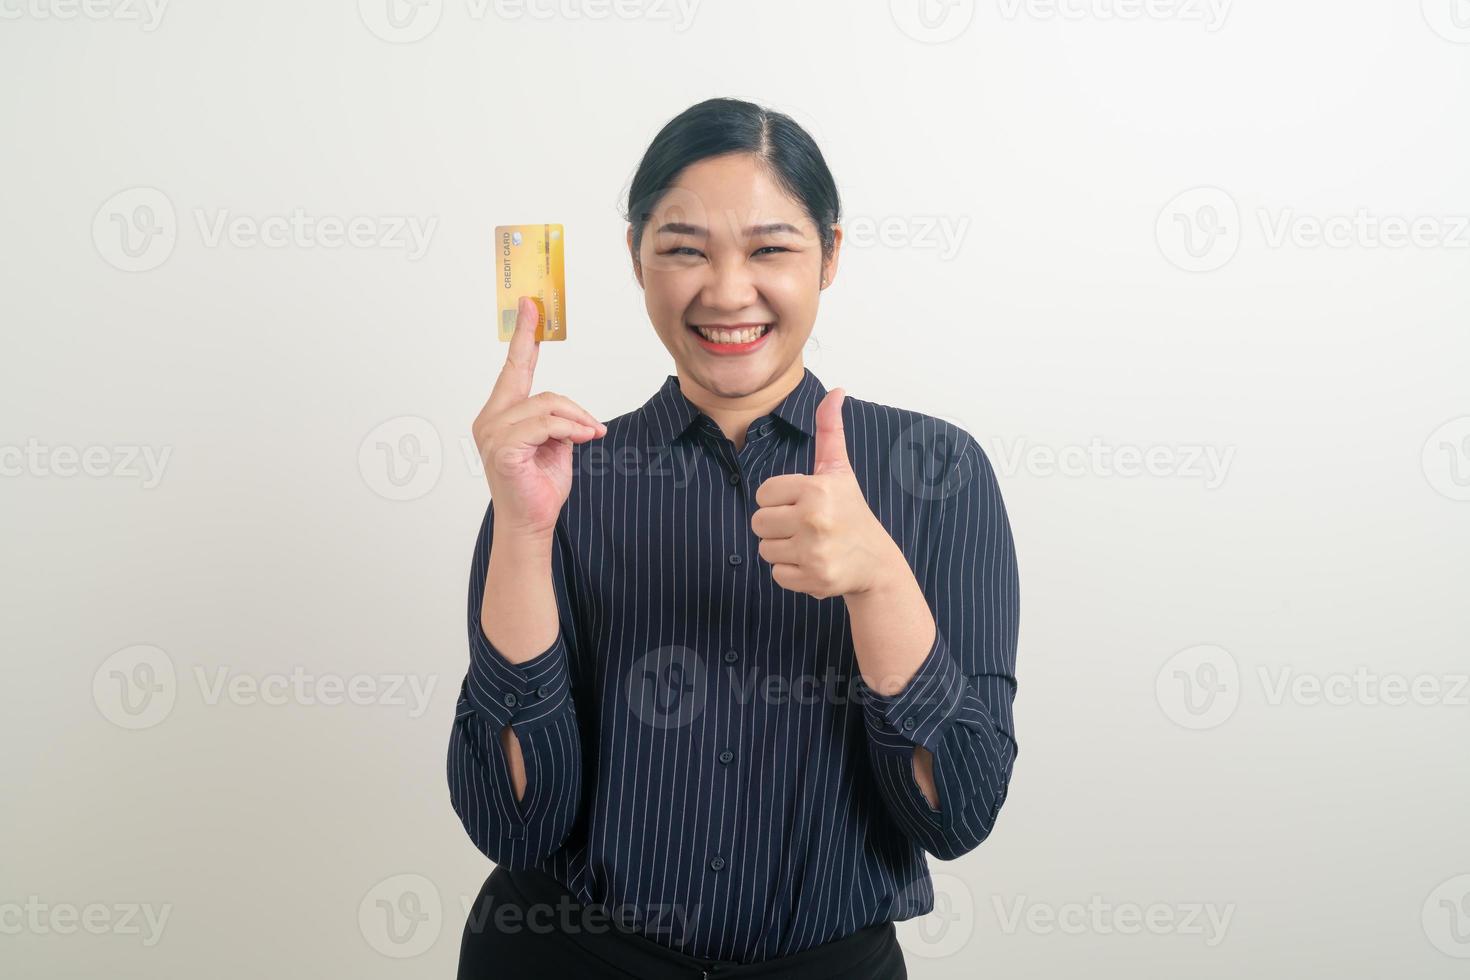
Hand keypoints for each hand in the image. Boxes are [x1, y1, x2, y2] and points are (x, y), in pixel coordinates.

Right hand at [472, 296, 606, 538]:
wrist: (532, 523)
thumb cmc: (540, 486)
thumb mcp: (556, 444)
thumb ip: (559, 421)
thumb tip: (575, 413)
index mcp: (499, 414)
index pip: (513, 370)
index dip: (522, 337)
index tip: (529, 307)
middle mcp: (489, 419)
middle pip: (533, 383)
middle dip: (557, 385)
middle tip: (578, 396)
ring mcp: (492, 433)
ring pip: (546, 404)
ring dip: (577, 420)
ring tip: (590, 436)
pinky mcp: (503, 448)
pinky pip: (546, 424)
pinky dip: (570, 430)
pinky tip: (582, 441)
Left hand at [751, 388, 903, 599]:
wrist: (875, 563)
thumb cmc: (851, 512)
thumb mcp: (840, 471)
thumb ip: (830, 431)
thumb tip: (836, 391)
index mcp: (816, 489)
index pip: (763, 494)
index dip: (779, 500)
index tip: (803, 504)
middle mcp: (814, 519)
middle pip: (758, 523)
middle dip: (778, 526)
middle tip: (805, 527)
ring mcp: (814, 552)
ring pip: (765, 550)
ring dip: (783, 549)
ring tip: (809, 545)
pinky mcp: (813, 579)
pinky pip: (776, 574)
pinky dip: (791, 572)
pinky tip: (813, 563)